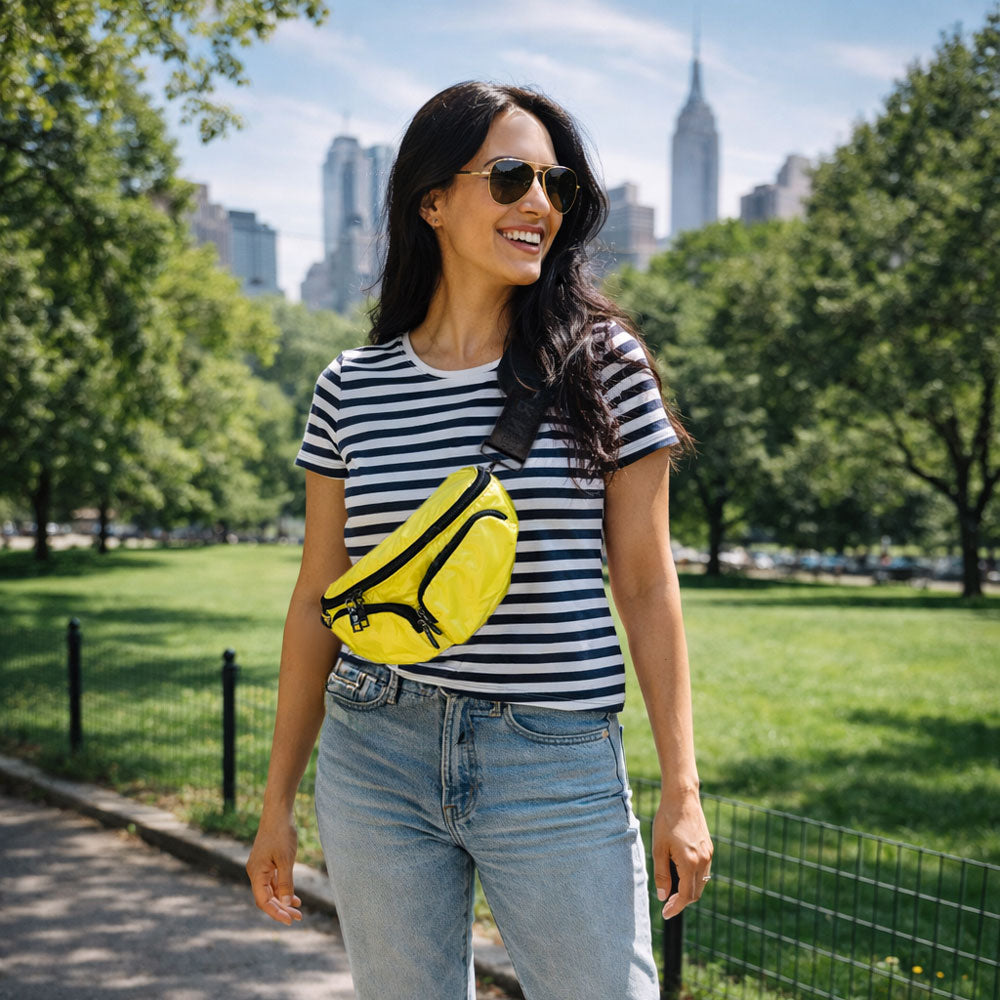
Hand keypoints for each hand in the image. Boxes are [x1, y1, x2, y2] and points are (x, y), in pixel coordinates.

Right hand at [246, 813, 302, 925]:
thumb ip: (285, 883)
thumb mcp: (285, 860)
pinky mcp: (267, 863)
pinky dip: (283, 890)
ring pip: (270, 891)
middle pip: (266, 898)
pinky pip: (273, 882)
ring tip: (298, 911)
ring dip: (283, 901)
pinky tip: (294, 898)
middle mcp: (255, 872)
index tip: (289, 921)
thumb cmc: (281, 834)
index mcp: (256, 873)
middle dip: (281, 909)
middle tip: (298, 918)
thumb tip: (284, 905)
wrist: (279, 812)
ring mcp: (261, 868)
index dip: (275, 913)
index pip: (263, 901)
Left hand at [652, 790, 712, 919]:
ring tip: (672, 889)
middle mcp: (703, 860)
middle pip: (696, 892)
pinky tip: (680, 873)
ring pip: (701, 882)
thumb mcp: (659, 848)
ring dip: (688, 890)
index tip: (666, 914)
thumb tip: (663, 897)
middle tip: (667, 904)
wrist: (682, 798)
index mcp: (690, 862)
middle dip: (682, 901)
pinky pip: (703, 870)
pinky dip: (693, 878)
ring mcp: (708, 854)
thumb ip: (661, 874)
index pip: (686, 896)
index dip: (676, 907)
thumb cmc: (666, 821)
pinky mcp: (708, 847)